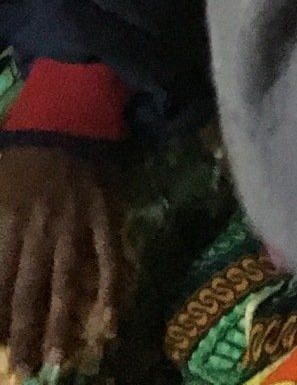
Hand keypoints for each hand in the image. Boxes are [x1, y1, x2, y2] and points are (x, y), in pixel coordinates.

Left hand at [0, 146, 126, 377]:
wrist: (70, 114)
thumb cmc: (22, 153)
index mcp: (6, 222)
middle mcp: (39, 230)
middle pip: (28, 292)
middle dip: (24, 335)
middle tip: (25, 369)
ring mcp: (75, 225)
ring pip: (66, 283)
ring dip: (61, 324)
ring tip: (58, 359)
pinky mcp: (105, 216)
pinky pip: (109, 258)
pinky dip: (111, 289)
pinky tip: (110, 320)